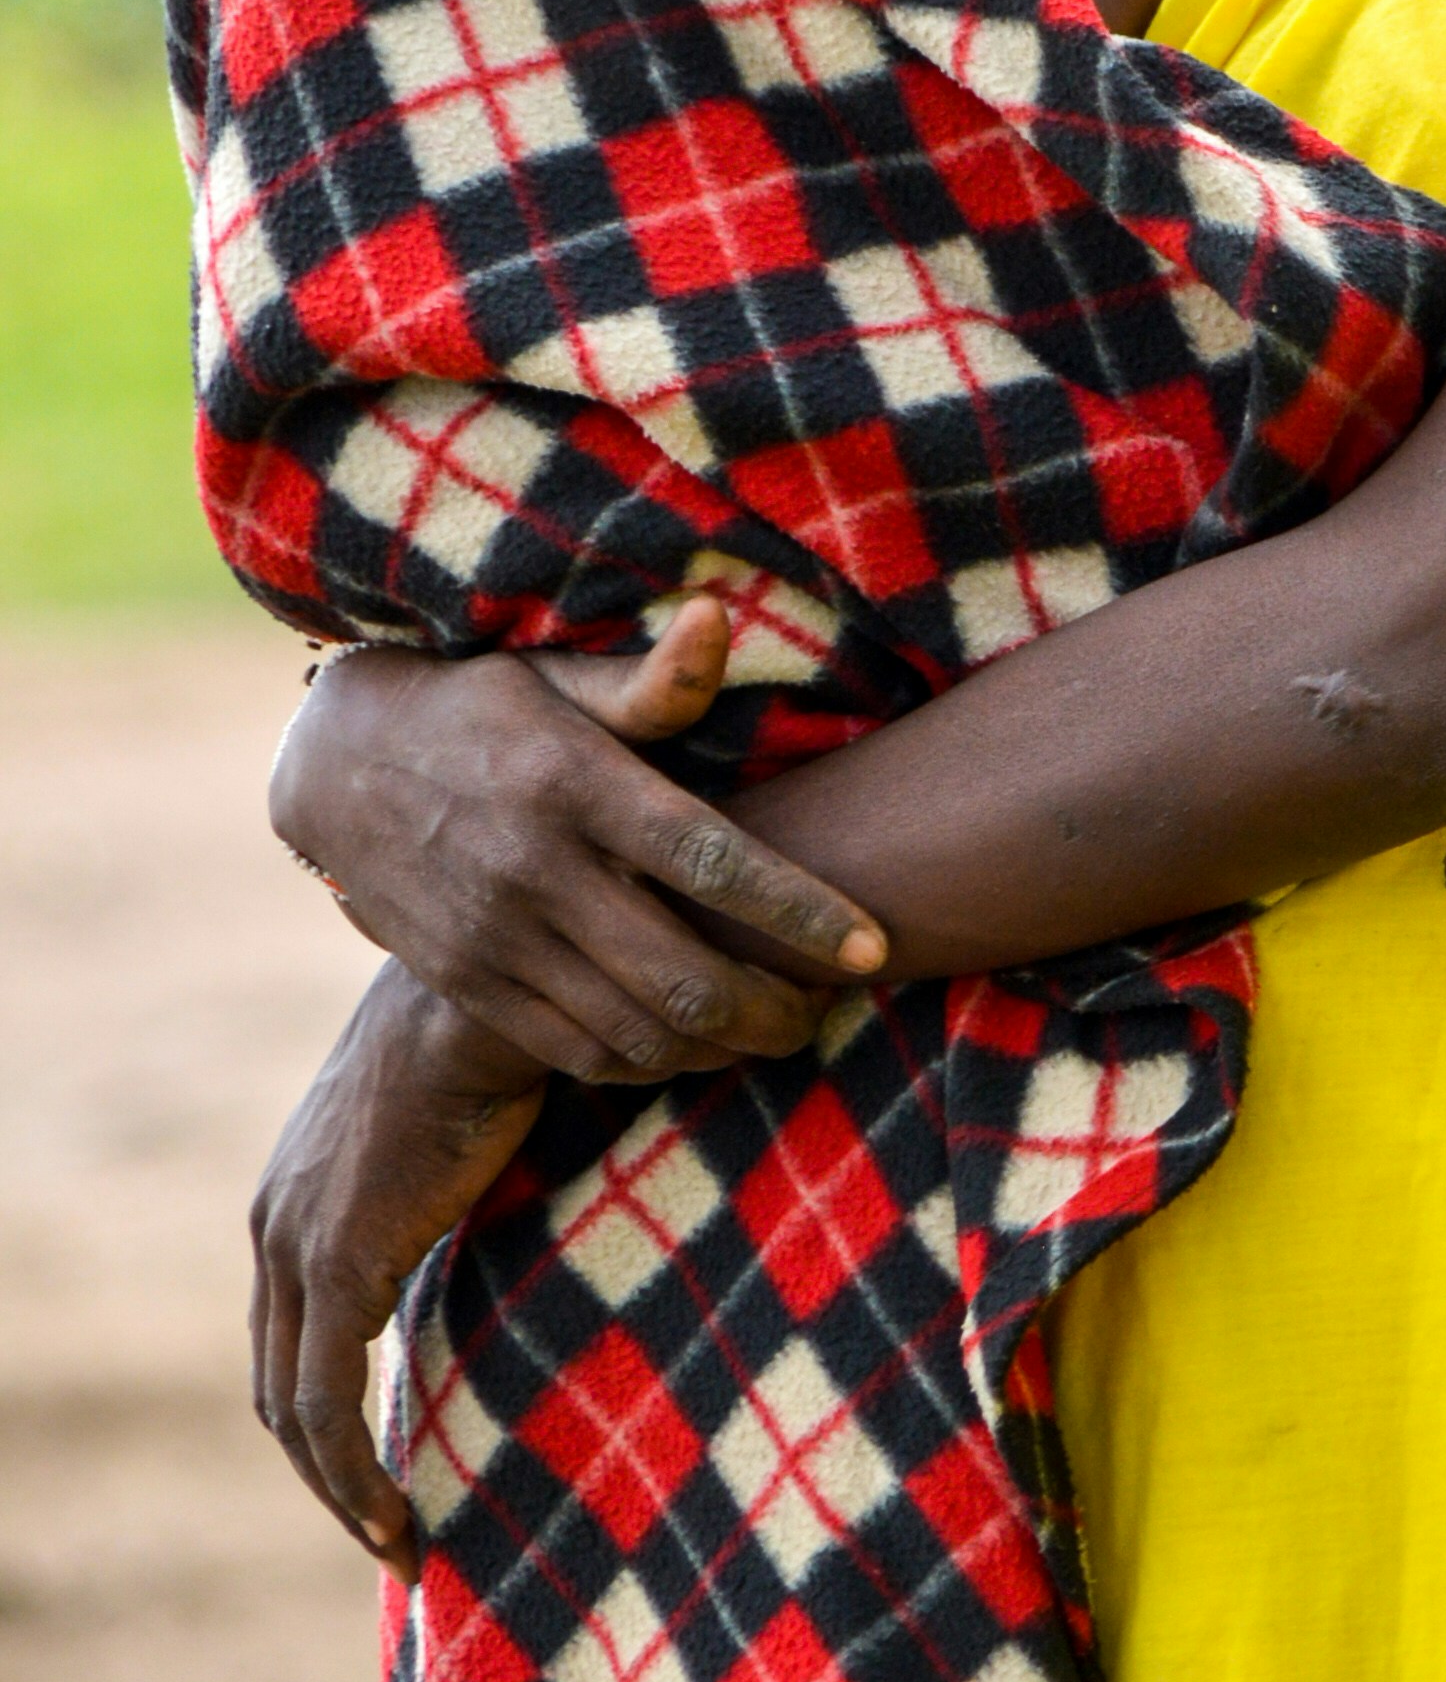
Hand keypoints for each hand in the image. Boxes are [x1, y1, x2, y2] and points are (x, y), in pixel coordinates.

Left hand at [249, 963, 546, 1561]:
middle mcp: (277, 1221)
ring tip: (401, 1550)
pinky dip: (354, 1477)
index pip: (297, 1331)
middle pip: (282, 1380)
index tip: (392, 1468)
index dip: (335, 1410)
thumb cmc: (514, 1040)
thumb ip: (481, 1191)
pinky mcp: (335, 1264)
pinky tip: (398, 1527)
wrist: (494, 991)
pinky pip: (329, 1403)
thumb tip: (550, 1224)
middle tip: (394, 1533)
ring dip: (342, 1492)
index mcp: (302, 1190)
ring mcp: (295, 1243)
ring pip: (296, 1407)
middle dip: (331, 1470)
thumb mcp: (479, 1131)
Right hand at [271, 598, 889, 1080]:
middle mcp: (534, 871)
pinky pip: (578, 1051)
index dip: (802, 915)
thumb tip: (721, 619)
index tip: (873, 950)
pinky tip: (693, 1046)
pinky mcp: (468, 986)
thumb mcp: (558, 677)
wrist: (337, 767)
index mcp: (575, 784)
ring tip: (775, 1029)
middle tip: (827, 1009)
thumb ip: (652, 681)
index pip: (713, 862)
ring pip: (638, 1030)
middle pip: (685, 977)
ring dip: (722, 1046)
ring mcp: (496, 939)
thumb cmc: (485, 709)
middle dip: (775, 1010)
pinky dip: (651, 1062)